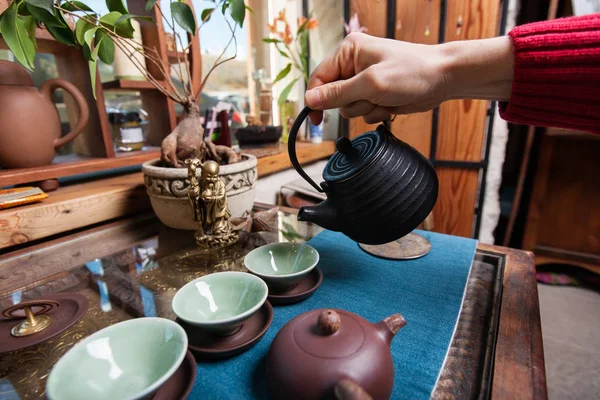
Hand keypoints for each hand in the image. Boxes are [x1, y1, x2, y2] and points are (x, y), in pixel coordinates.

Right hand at [305, 33, 513, 124]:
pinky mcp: (376, 94)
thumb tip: (310, 99)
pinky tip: (391, 104)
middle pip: (334, 97)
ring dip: (366, 109)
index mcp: (349, 51)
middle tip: (371, 97)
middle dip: (352, 103)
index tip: (315, 120)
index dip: (315, 99)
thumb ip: (338, 93)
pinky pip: (364, 113)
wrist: (443, 79)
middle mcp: (354, 64)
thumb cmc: (412, 71)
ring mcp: (365, 80)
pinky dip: (376, 113)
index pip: (319, 78)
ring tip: (385, 99)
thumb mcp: (370, 84)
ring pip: (349, 108)